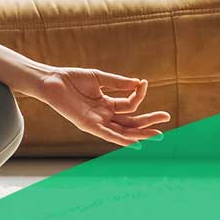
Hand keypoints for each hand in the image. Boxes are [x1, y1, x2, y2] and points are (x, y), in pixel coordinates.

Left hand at [31, 68, 171, 146]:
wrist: (52, 81)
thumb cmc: (72, 78)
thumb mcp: (99, 78)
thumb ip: (118, 82)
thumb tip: (138, 82)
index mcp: (107, 104)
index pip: (130, 104)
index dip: (139, 94)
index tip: (144, 83)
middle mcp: (104, 115)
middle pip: (131, 121)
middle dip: (149, 121)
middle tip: (167, 118)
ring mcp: (97, 121)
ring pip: (123, 130)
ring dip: (140, 133)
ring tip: (157, 134)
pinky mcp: (88, 125)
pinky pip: (107, 134)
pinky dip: (120, 138)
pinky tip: (134, 141)